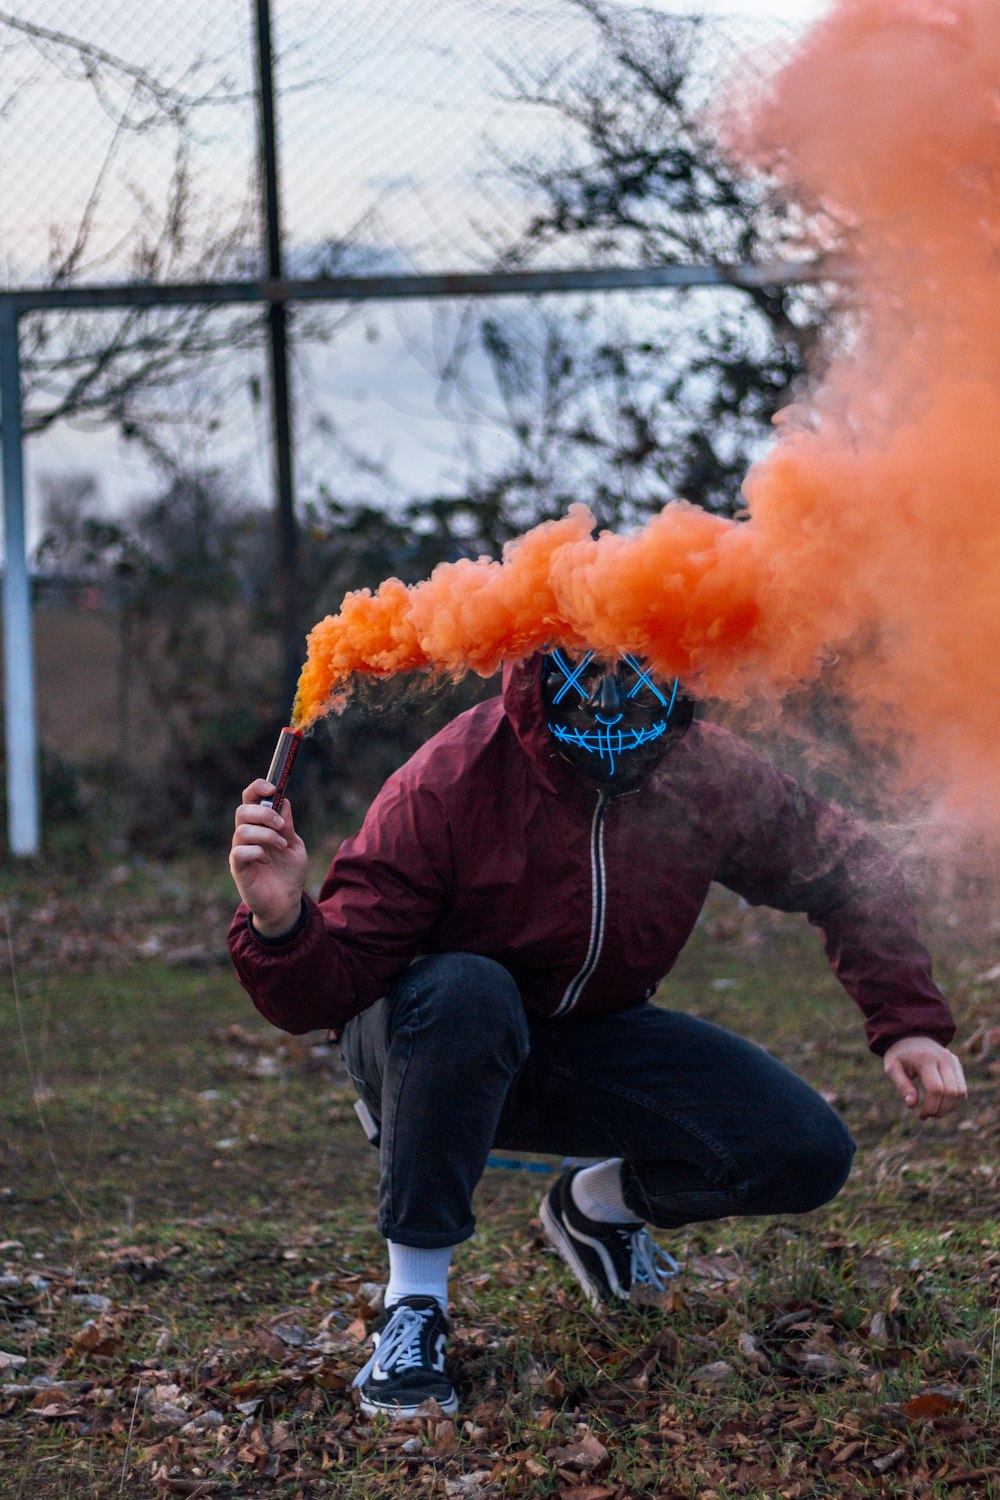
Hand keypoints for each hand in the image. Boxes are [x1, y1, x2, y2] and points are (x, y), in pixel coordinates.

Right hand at [229, 778, 308, 936]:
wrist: (286, 902)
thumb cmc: (289, 873)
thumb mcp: (295, 845)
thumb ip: (288, 825)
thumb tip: (283, 800)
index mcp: (260, 825)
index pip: (250, 799)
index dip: (257, 789)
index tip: (271, 788)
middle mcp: (246, 835)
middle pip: (242, 811)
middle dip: (263, 813)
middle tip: (281, 824)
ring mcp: (240, 851)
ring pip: (242, 830)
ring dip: (266, 834)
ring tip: (282, 845)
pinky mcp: (238, 868)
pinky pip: (239, 851)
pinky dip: (255, 851)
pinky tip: (267, 860)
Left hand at [883, 1036, 966, 1118]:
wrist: (910, 1035)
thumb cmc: (899, 1054)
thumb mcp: (892, 1068)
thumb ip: (902, 1086)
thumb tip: (912, 1105)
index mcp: (926, 1059)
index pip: (936, 1089)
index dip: (931, 1107)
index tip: (920, 1115)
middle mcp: (944, 1058)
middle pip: (951, 1092)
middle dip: (941, 1110)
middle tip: (927, 1115)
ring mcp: (953, 1061)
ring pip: (960, 1092)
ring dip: (950, 1108)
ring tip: (934, 1111)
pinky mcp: (957, 1065)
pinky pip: (962, 1088)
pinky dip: (954, 1101)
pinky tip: (941, 1104)